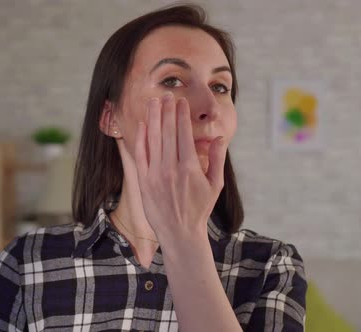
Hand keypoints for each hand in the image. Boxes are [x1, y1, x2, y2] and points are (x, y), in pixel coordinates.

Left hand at [134, 92, 225, 245]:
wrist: (180, 233)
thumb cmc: (199, 208)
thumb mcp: (215, 185)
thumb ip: (216, 159)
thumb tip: (219, 137)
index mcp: (190, 167)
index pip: (184, 133)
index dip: (182, 115)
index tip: (181, 101)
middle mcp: (171, 168)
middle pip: (168, 132)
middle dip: (167, 110)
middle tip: (167, 95)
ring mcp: (155, 174)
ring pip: (153, 139)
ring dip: (153, 118)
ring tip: (154, 102)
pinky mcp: (144, 181)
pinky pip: (141, 154)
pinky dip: (141, 137)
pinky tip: (143, 124)